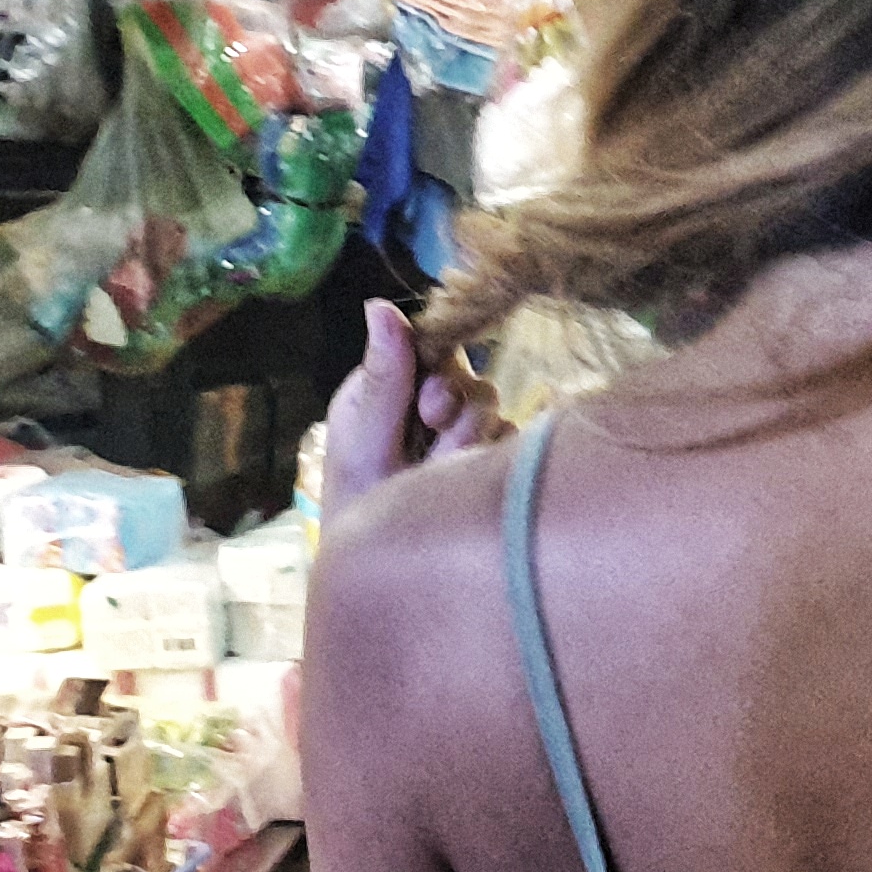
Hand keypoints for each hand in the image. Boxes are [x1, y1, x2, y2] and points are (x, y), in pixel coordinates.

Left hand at [323, 300, 499, 513]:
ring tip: (438, 474)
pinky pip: (512, 442)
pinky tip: (466, 482)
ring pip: (493, 408)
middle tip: (431, 436)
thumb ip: (384, 374)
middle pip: (470, 377)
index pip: (435, 349)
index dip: (441, 373)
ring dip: (466, 441)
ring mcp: (464, 432)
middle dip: (454, 411)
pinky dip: (490, 460)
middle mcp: (431, 402)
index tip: (428, 407)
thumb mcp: (364, 435)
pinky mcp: (491, 461)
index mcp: (394, 386)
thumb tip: (380, 304)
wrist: (386, 568)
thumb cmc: (359, 501)